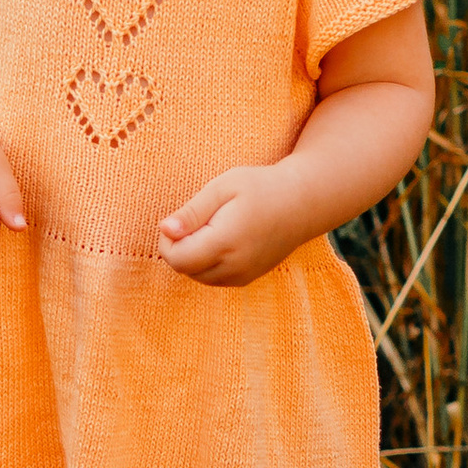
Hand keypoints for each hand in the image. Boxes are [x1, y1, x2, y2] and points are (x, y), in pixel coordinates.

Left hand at [156, 161, 309, 288]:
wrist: (302, 203)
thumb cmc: (260, 187)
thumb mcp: (222, 188)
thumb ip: (192, 212)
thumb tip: (164, 230)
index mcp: (225, 242)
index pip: (177, 259)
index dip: (167, 241)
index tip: (179, 220)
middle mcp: (234, 266)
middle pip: (185, 269)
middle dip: (180, 247)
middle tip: (199, 219)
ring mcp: (242, 276)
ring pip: (198, 276)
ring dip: (194, 256)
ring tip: (214, 227)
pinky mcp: (247, 279)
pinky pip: (214, 278)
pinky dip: (209, 263)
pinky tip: (223, 240)